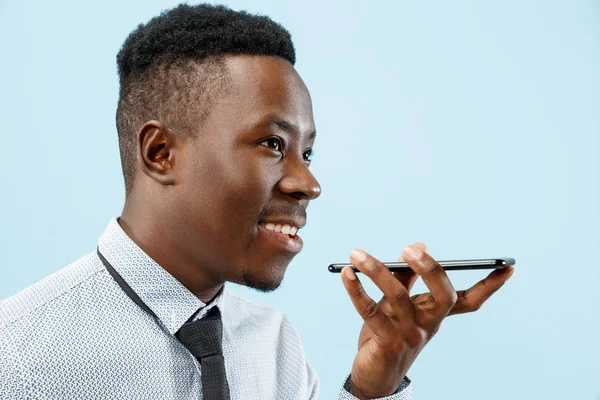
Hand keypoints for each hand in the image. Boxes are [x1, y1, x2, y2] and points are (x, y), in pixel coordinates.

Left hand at [341, 243, 513, 398]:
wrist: (374, 376)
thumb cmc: (387, 335)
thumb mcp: (398, 304)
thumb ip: (407, 277)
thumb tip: (419, 246)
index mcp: (436, 315)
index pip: (470, 300)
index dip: (490, 286)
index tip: (507, 268)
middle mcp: (429, 325)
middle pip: (444, 296)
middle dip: (431, 269)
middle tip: (409, 249)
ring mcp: (411, 335)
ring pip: (399, 297)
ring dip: (377, 271)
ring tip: (357, 254)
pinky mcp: (388, 343)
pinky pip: (371, 311)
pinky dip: (356, 290)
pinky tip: (347, 274)